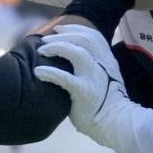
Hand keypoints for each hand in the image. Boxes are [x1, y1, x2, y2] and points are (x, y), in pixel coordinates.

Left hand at [32, 23, 130, 139]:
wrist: (114, 123)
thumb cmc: (104, 103)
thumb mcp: (103, 78)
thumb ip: (92, 65)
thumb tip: (71, 56)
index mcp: (106, 60)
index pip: (92, 36)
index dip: (74, 29)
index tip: (58, 29)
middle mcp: (102, 65)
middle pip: (83, 39)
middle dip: (61, 36)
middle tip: (44, 40)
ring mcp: (94, 77)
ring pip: (77, 52)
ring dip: (56, 48)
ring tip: (41, 52)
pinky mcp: (85, 92)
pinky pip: (65, 78)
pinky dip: (50, 73)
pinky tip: (38, 73)